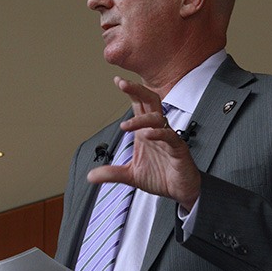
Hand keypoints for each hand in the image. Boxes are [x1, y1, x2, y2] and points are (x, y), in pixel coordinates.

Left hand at [87, 77, 200, 210]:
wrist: (181, 190)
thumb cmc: (161, 176)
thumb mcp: (130, 176)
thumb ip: (111, 173)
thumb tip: (90, 176)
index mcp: (145, 132)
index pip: (139, 105)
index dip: (130, 92)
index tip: (117, 80)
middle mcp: (156, 130)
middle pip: (150, 102)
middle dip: (137, 91)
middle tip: (123, 84)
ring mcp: (168, 138)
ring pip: (158, 118)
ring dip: (142, 119)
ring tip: (126, 126)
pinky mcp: (179, 149)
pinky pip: (170, 136)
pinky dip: (159, 134)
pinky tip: (148, 135)